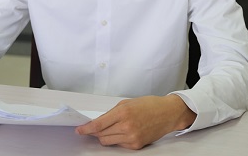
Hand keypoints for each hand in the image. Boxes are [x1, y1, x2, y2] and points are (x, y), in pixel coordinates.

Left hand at [75, 94, 195, 149]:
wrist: (167, 114)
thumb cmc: (149, 105)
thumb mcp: (127, 103)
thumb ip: (111, 113)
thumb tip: (98, 123)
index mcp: (123, 112)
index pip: (98, 124)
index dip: (86, 129)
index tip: (80, 130)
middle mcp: (127, 126)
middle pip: (101, 135)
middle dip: (95, 132)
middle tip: (93, 128)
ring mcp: (132, 137)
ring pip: (108, 141)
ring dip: (105, 136)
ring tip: (110, 129)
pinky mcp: (136, 145)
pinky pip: (119, 145)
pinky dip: (117, 139)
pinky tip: (122, 132)